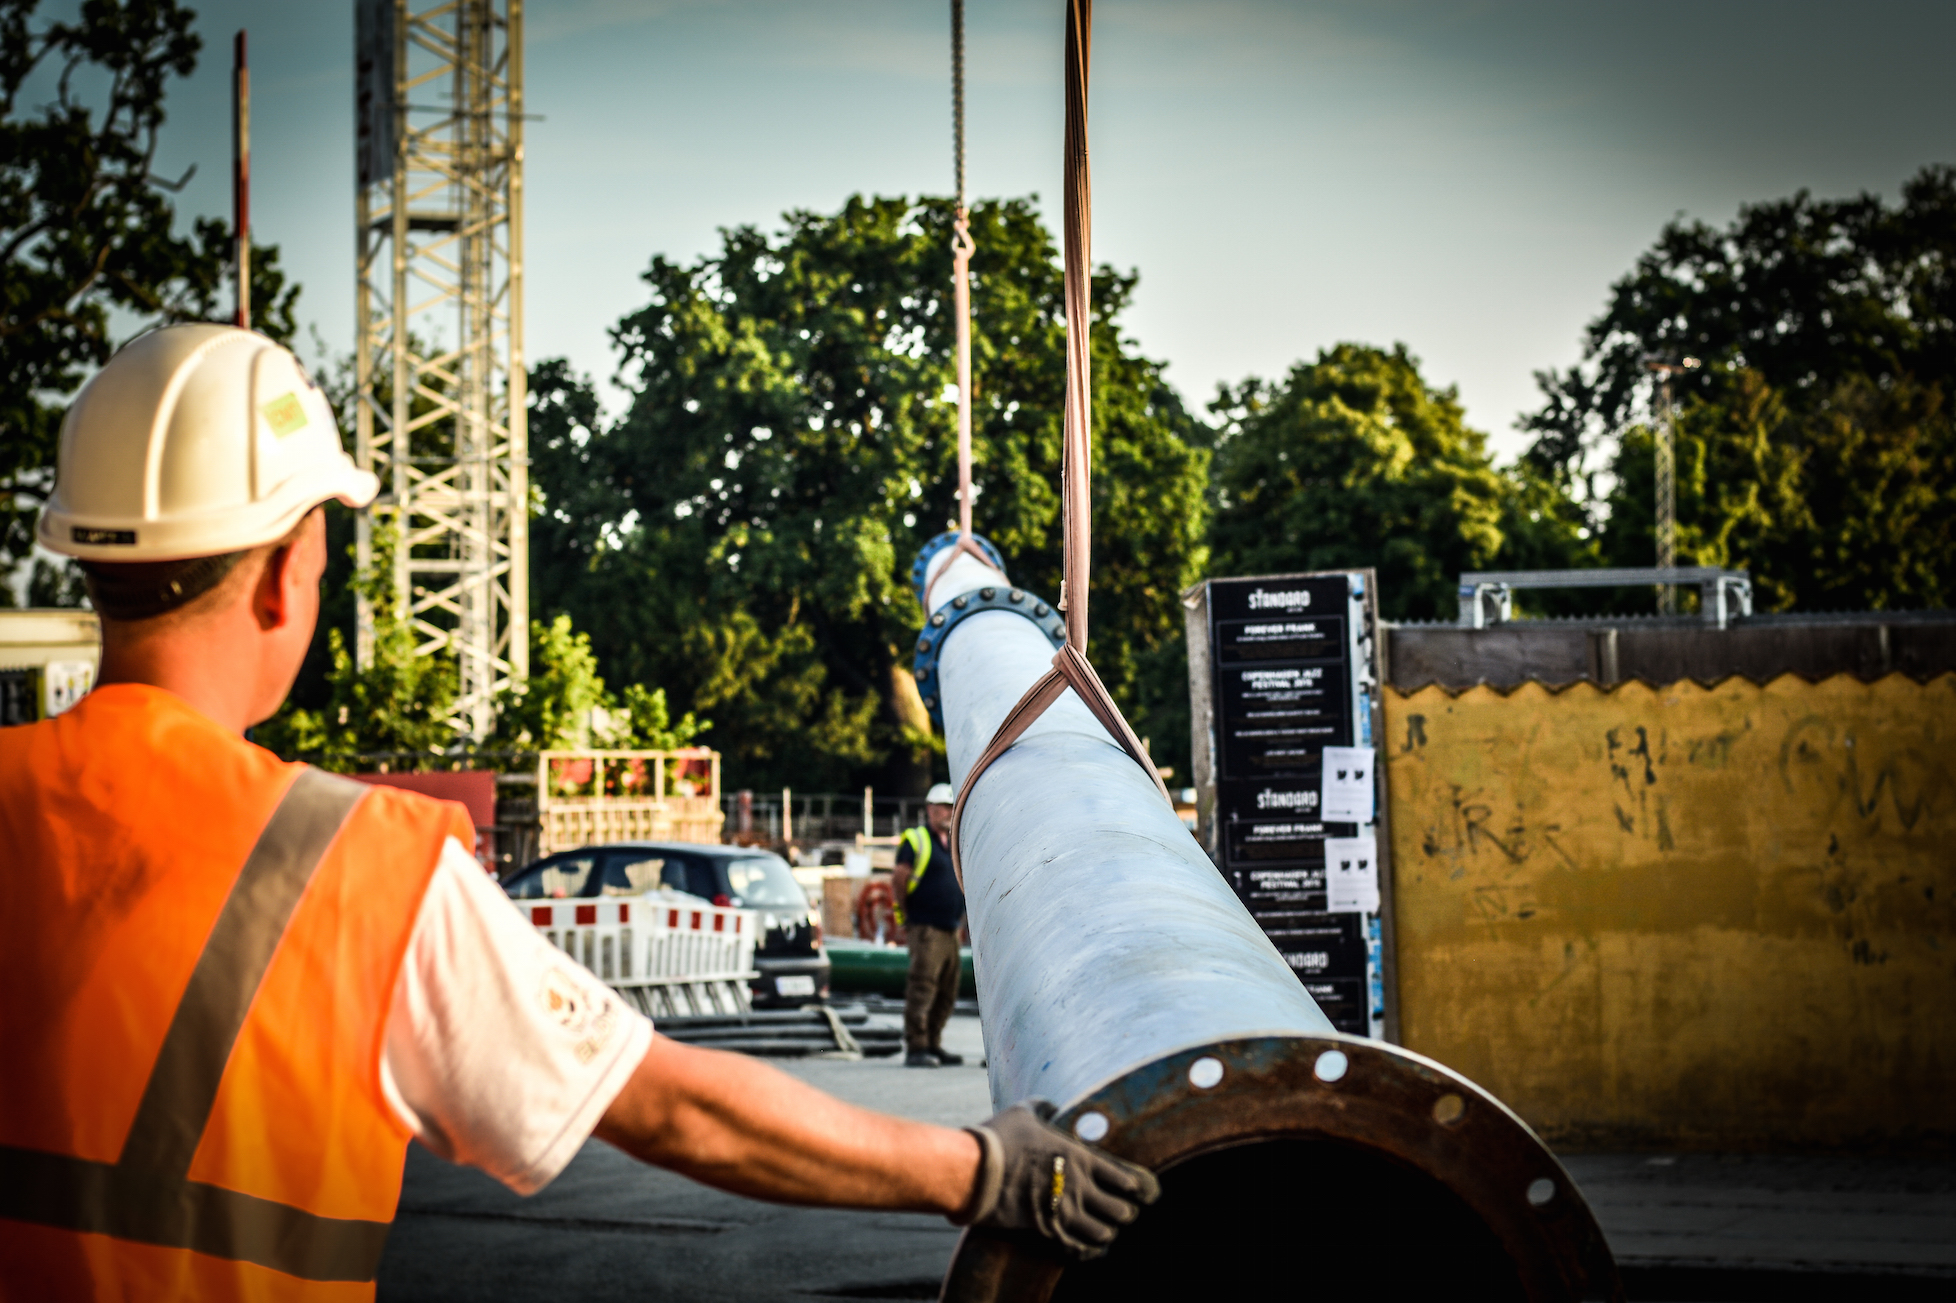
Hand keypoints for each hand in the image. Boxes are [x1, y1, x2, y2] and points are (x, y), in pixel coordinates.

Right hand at [955, 1101, 1159, 1258]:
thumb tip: (1050, 1104)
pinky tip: (1087, 1245)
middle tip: (1118, 1210)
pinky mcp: (1046, 1230)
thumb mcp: (1022, 1113)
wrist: (974, 1171)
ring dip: (1105, 1231)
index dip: (1135, 1186)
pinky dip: (1088, 1249)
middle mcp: (1078, 1187)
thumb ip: (1042, 1106)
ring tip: (1102, 1228)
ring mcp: (1063, 1211)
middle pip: (1121, 1211)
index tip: (1136, 1189)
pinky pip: (1079, 1247)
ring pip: (1103, 1232)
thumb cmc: (999, 1138)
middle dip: (1123, 1211)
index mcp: (1080, 1158)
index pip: (1125, 1178)